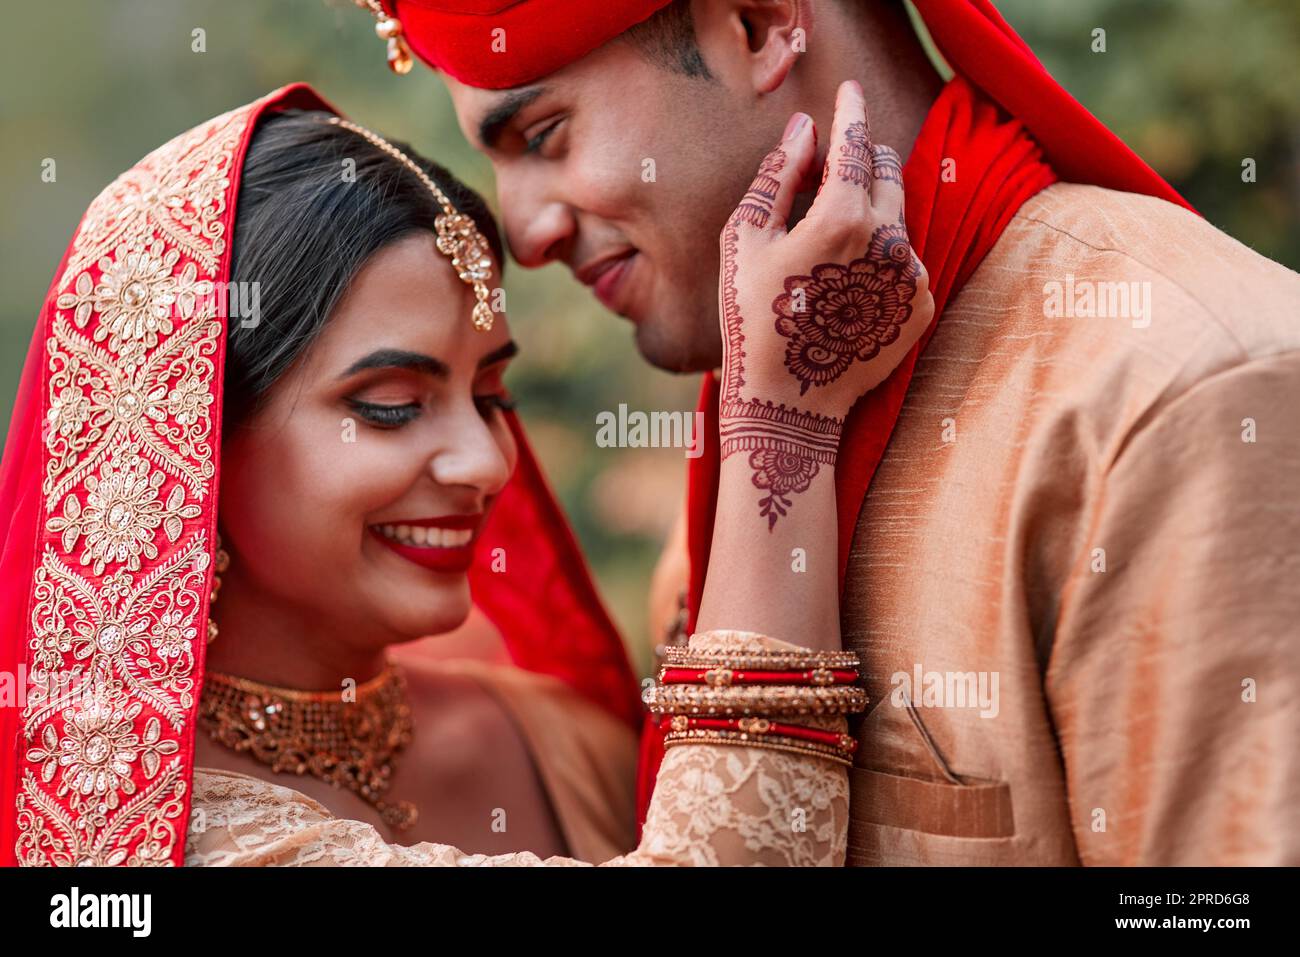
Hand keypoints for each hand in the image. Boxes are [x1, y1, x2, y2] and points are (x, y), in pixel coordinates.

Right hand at [717, 80, 933, 528]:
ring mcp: (912, 276)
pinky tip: (847, 282)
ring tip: (831, 240)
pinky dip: (882, 257)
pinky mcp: (922, 307)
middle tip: (836, 166)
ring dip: (871, 212)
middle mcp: (890, 241)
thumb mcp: (746, 244)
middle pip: (887, 174)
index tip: (849, 91)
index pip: (855, 144)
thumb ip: (777, 178)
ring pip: (898, 219)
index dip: (849, 112)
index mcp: (844, 217)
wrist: (789, 405)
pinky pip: (907, 262)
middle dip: (864, 159)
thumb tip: (802, 130)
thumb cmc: (753, 322)